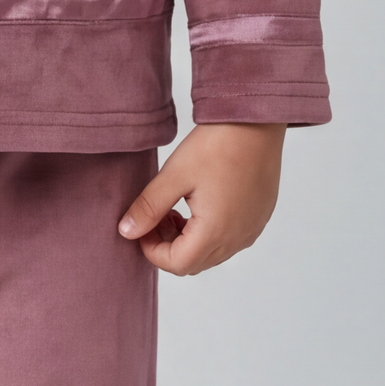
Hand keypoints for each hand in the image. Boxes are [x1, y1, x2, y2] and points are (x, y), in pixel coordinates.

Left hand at [117, 123, 285, 275]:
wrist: (256, 121)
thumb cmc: (218, 144)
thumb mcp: (174, 175)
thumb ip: (148, 207)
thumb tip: (126, 232)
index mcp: (216, 232)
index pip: (177, 264)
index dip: (152, 251)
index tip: (141, 228)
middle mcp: (238, 238)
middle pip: (194, 263)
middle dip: (168, 246)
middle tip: (156, 216)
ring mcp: (251, 228)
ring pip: (212, 253)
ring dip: (188, 240)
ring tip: (175, 209)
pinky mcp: (259, 217)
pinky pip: (230, 239)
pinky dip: (208, 232)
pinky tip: (200, 203)